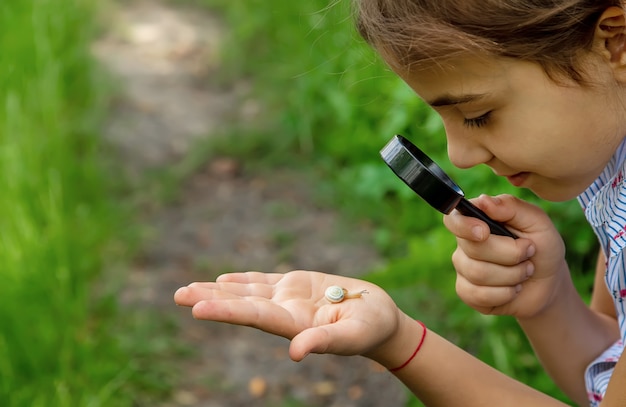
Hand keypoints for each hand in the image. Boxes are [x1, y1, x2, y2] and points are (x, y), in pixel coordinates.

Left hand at [174, 270, 403, 361]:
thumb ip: (324, 342)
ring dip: (217, 289)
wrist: (379, 317)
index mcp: (295, 325)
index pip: (254, 317)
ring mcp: (288, 299)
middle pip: (241, 304)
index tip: (197, 308)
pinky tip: (222, 279)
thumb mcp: (353, 336)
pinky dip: (242, 279)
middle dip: (210, 299)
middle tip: (178, 295)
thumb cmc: (371, 328)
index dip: (226, 311)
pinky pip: (263, 281)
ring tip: (187, 290)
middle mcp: (284, 313)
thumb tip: (295, 353)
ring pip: (247, 291)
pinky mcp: (296, 286)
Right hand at [443, 194, 568, 317]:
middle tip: (529, 254)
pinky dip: (505, 293)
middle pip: (473, 249)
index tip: (484, 232)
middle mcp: (465, 243)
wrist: (549, 283)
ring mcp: (464, 268)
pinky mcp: (467, 292)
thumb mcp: (537, 222)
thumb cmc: (542, 247)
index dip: (464, 226)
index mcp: (478, 220)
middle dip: (510, 255)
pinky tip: (514, 289)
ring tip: (525, 272)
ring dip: (512, 275)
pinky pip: (478, 294)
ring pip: (478, 273)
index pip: (453, 219)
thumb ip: (512, 207)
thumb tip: (483, 201)